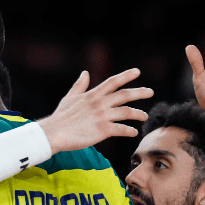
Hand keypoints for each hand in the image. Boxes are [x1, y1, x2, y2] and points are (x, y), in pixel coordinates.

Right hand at [37, 69, 151, 153]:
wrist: (54, 133)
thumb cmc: (60, 117)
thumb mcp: (69, 97)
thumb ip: (79, 85)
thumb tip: (85, 73)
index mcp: (92, 95)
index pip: (113, 82)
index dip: (126, 75)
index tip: (137, 71)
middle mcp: (99, 103)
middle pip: (125, 95)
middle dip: (140, 92)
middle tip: (150, 91)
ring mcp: (102, 116)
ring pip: (126, 112)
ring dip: (138, 113)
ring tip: (144, 116)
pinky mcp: (102, 130)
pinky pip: (121, 129)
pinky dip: (129, 131)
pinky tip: (134, 133)